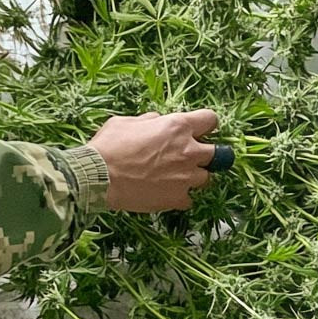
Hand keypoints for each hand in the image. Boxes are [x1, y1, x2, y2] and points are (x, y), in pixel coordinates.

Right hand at [86, 110, 218, 212]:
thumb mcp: (127, 121)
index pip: (211, 120)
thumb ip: (150, 121)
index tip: (200, 130)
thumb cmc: (109, 146)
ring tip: (176, 177)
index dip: (206, 125)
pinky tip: (166, 193)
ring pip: (205, 178)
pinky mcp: (178, 198)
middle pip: (219, 154)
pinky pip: (189, 199)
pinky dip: (180, 196)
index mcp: (178, 127)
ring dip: (194, 176)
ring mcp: (186, 178)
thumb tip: (157, 122)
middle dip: (209, 154)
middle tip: (193, 157)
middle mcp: (189, 151)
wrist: (98, 177)